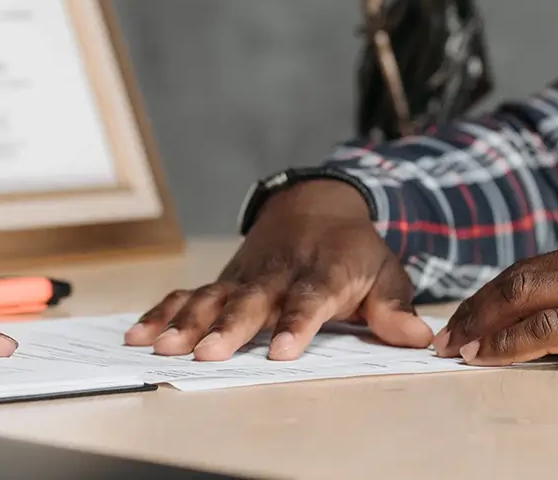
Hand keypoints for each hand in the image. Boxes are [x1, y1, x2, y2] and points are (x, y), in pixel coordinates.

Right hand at [125, 180, 432, 360]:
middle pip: (250, 304)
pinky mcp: (224, 281)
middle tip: (207, 352)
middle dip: (228, 328)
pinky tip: (139, 334)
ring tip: (163, 346)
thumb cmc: (353, 251)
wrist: (314, 206)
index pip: (309, 302)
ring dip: (186, 322)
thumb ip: (394, 308)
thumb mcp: (386, 272)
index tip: (283, 351)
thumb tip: (418, 337)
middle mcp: (278, 275)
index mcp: (322, 275)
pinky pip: (189, 294)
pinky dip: (163, 312)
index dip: (296, 325)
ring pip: (212, 299)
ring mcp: (246, 277)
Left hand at [434, 213, 557, 406]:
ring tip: (460, 350)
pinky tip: (490, 360)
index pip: (543, 261)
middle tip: (450, 334)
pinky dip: (511, 346)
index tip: (472, 314)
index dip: (500, 290)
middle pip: (525, 273)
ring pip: (528, 296)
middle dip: (480, 306)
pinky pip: (550, 329)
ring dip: (485, 326)